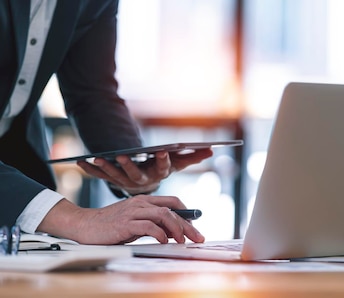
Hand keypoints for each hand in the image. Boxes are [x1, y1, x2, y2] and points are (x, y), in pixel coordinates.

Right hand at [38, 196, 205, 244]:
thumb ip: (152, 223)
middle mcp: (140, 203)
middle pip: (172, 209)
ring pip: (163, 215)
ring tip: (182, 241)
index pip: (173, 202)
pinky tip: (164, 241)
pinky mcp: (125, 223)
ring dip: (177, 228)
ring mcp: (133, 211)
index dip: (187, 213)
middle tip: (198, 237)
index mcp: (144, 200)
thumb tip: (173, 232)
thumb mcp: (134, 221)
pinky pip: (148, 226)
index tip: (196, 227)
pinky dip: (159, 233)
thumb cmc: (110, 224)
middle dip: (188, 224)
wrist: (84, 225)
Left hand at [77, 149, 212, 195]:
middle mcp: (141, 181)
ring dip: (106, 167)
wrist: (144, 193)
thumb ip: (193, 156)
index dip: (163, 160)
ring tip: (98, 157)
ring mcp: (125, 181)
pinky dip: (90, 170)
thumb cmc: (161, 170)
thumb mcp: (178, 162)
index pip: (162, 169)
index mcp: (157, 176)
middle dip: (128, 164)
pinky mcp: (112, 179)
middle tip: (122, 155)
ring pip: (115, 176)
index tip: (163, 151)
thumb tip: (210, 149)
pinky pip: (100, 176)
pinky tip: (79, 162)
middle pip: (135, 174)